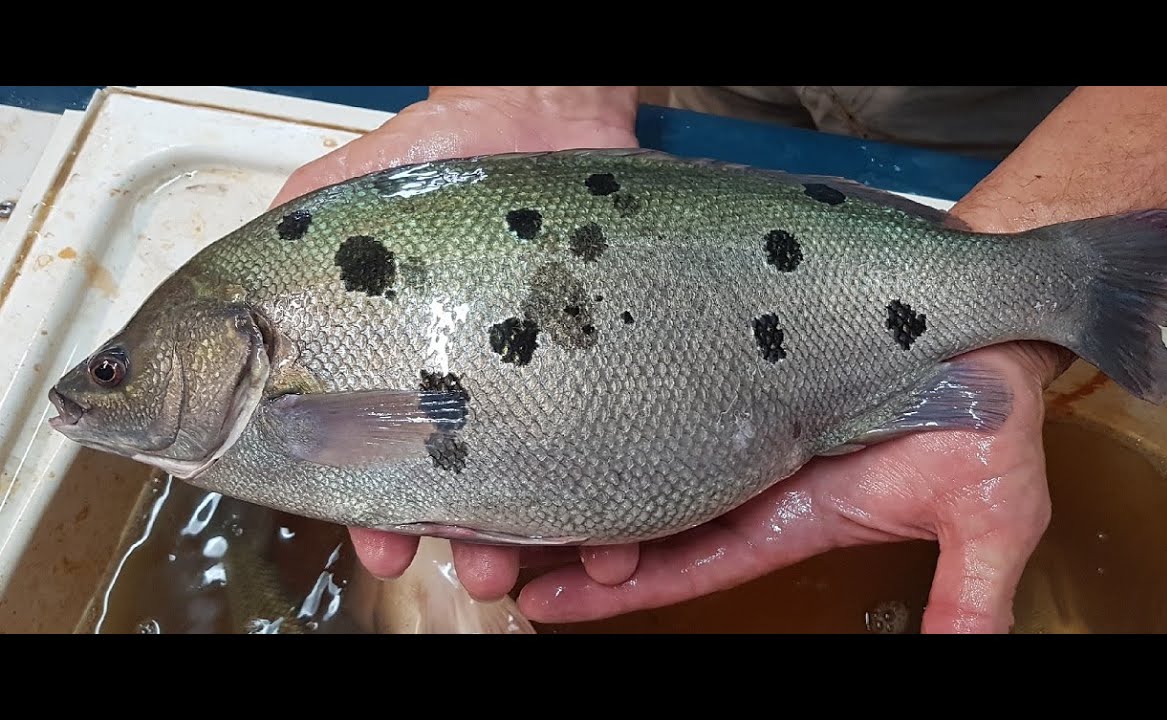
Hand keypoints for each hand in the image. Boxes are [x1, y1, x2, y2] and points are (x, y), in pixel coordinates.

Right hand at [267, 86, 640, 581]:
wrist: (541, 114)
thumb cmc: (438, 155)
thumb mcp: (333, 202)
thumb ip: (277, 260)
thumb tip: (212, 321)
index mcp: (400, 366)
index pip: (381, 459)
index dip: (376, 512)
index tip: (385, 544)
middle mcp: (472, 383)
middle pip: (465, 488)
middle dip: (464, 538)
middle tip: (475, 565)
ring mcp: (542, 380)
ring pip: (538, 485)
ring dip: (533, 538)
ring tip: (532, 559)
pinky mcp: (602, 368)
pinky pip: (609, 447)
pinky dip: (610, 504)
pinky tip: (612, 538)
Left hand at [505, 339, 1069, 632]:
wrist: (998, 316)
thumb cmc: (994, 413)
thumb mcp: (991, 521)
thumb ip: (965, 600)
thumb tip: (961, 659)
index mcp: (794, 510)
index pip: (689, 562)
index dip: (621, 589)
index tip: (547, 606)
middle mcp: (755, 464)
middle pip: (644, 515)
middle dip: (573, 542)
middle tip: (491, 557)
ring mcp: (746, 408)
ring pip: (641, 453)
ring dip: (578, 479)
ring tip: (500, 499)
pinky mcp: (747, 353)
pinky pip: (664, 386)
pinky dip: (616, 408)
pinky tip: (560, 412)